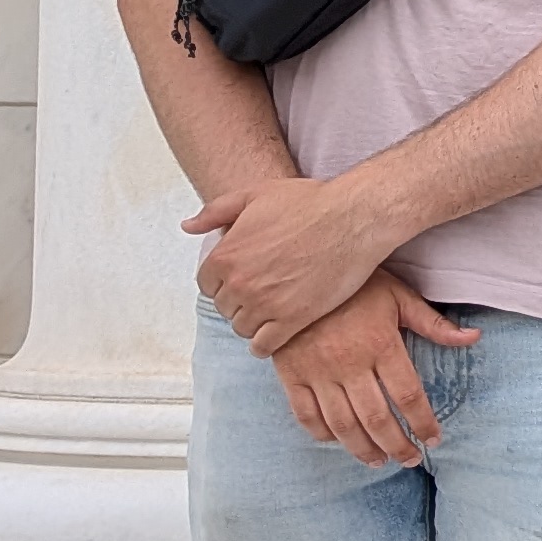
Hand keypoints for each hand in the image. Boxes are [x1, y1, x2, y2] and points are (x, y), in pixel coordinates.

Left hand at [189, 172, 393, 354]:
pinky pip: (264, 346)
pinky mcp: (292, 320)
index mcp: (225, 255)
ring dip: (254, 322)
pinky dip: (265, 344)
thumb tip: (188, 226)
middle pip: (225, 308)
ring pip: (243, 328)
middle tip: (263, 293)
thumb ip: (216, 211)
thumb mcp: (254, 195)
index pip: (206, 284)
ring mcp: (265, 304)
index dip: (224, 281)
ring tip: (271, 311)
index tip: (243, 279)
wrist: (353, 219)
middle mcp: (239, 283)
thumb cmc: (308, 202)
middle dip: (240, 301)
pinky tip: (275, 335)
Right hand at [266, 275, 476, 467]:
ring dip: (363, 449)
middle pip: (377, 419)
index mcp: (380, 344)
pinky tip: (339, 441)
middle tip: (409, 459)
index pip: (408, 396)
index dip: (423, 423)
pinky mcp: (290, 373)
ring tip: (378, 461)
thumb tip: (474, 337)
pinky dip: (322, 434)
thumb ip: (434, 323)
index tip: (434, 439)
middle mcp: (348, 363)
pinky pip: (305, 414)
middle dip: (397, 446)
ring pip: (342, 424)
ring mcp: (316, 371)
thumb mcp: (398, 295)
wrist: (298, 270)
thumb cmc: (355, 283)